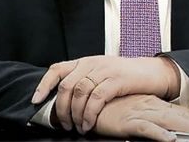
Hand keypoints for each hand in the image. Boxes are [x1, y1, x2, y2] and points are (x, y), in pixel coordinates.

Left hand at [31, 55, 179, 132]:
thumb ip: (85, 81)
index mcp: (85, 61)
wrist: (152, 72)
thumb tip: (67, 101)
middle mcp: (92, 63)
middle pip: (66, 85)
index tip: (36, 100)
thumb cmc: (127, 77)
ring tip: (78, 127)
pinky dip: (90, 114)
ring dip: (75, 114)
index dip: (44, 85)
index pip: (57, 69)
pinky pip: (96, 98)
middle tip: (64, 124)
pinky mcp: (116, 80)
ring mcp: (104, 70)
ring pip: (79, 93)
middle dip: (62, 108)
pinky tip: (90, 124)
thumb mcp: (102, 74)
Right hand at [93, 94, 188, 141]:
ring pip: (171, 121)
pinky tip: (171, 139)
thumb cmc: (112, 110)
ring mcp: (141, 112)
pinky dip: (160, 134)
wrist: (88, 102)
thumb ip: (154, 120)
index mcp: (156, 105)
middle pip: (183, 117)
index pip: (185, 113)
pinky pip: (147, 128)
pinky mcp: (128, 120)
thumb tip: (170, 130)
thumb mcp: (137, 113)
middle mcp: (152, 106)